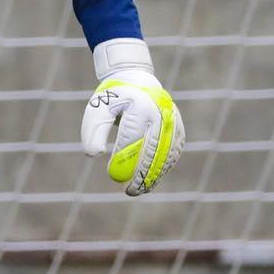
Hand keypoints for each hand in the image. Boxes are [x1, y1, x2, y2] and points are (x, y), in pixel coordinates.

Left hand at [81, 70, 184, 195]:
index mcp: (139, 105)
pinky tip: (151, 180)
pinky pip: (174, 151)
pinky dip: (164, 168)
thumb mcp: (97, 110)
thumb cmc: (112, 100)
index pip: (132, 137)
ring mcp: (173, 120)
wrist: (136, 82)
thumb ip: (94, 131)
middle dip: (141, 173)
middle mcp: (160, 112)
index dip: (123, 158)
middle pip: (153, 149)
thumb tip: (94, 153)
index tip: (113, 176)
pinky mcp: (179, 127)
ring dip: (154, 175)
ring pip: (167, 153)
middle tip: (129, 191)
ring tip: (139, 190)